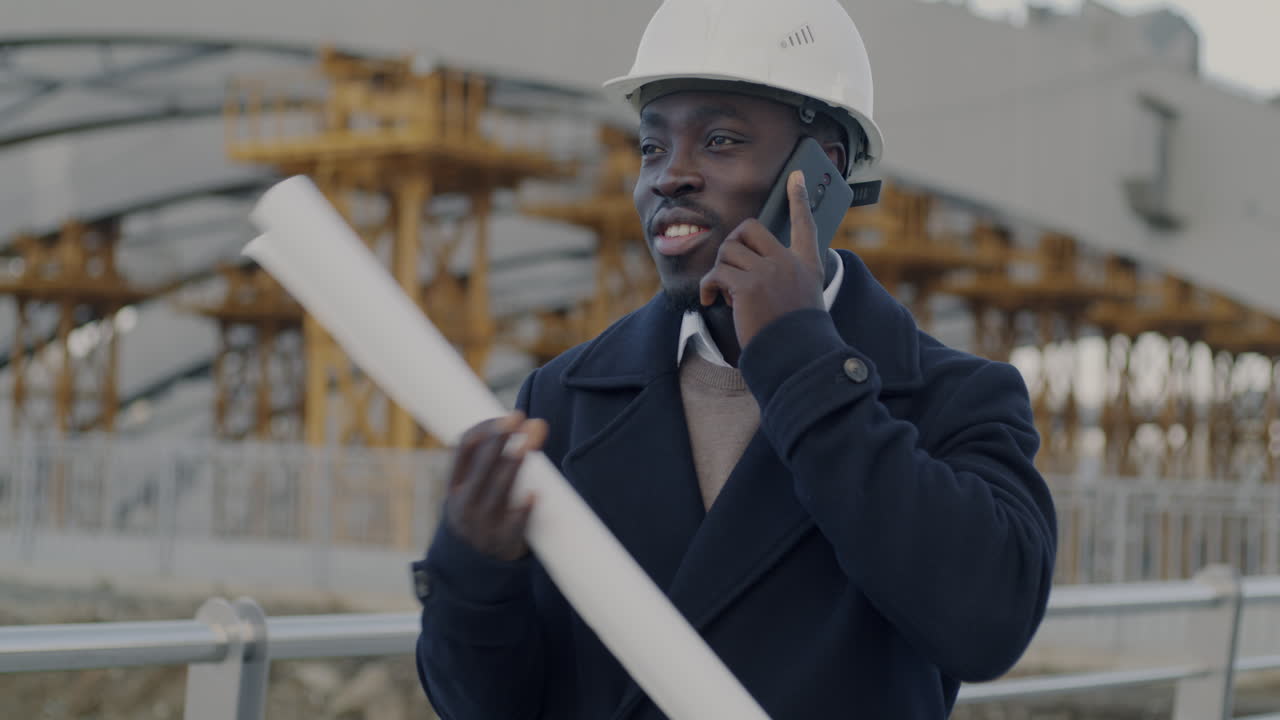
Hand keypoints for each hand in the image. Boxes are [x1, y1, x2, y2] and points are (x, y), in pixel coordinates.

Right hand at [444, 411, 548, 561]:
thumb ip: (495, 459)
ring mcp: (481, 525)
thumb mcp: (474, 489)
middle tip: (522, 419)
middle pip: (482, 464)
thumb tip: (532, 424)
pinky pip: (513, 525)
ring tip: (528, 444)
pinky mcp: (502, 543)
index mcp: (454, 486)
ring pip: (498, 490)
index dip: (487, 429)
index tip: (511, 417)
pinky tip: (534, 495)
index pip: (465, 447)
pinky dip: (522, 511)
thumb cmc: (481, 513)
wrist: (474, 568)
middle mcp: (463, 504)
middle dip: (502, 440)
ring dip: (514, 465)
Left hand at [699, 170, 825, 348]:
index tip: (796, 177)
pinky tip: (711, 300)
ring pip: (728, 251)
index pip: (805, 223)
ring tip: (728, 294)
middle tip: (730, 268)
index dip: (799, 198)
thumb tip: (743, 262)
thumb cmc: (794, 333)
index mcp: (806, 264)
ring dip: (720, 272)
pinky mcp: (748, 286)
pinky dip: (708, 287)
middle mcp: (788, 262)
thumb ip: (783, 276)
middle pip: (749, 228)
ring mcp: (769, 272)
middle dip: (732, 245)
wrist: (795, 356)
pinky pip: (717, 274)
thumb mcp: (802, 297)